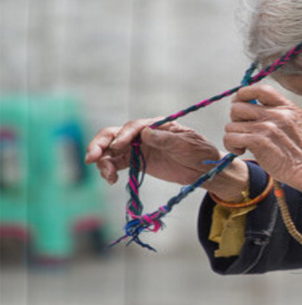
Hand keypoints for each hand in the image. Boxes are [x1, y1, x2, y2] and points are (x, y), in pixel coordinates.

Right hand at [85, 119, 248, 197]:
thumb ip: (166, 139)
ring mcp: (137, 148)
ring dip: (103, 161)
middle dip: (101, 144)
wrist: (205, 171)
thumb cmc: (200, 153)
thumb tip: (145, 132)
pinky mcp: (136, 162)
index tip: (118, 147)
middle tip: (92, 158)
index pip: (134, 126)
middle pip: (114, 134)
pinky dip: (110, 170)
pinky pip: (118, 163)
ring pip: (111, 150)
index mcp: (157, 125)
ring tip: (107, 176)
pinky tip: (110, 179)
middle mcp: (143, 134)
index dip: (123, 136)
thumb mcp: (187, 144)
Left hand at [225, 85, 301, 206]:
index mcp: (286, 106)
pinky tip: (241, 151)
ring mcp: (267, 127)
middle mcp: (277, 114)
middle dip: (235, 119)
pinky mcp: (258, 142)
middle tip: (243, 131)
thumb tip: (247, 105)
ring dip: (233, 136)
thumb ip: (276, 112)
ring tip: (242, 145)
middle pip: (238, 106)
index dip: (243, 94)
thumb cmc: (299, 150)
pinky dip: (231, 146)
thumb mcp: (293, 122)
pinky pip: (231, 138)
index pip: (259, 89)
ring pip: (231, 125)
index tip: (239, 105)